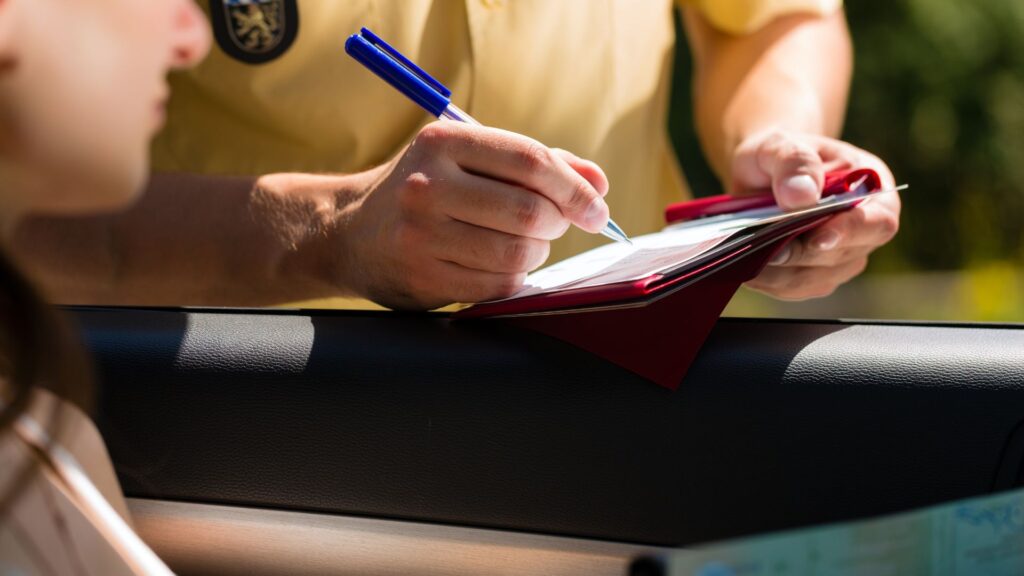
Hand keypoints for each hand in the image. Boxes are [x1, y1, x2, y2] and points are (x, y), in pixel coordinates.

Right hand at [339, 121, 609, 309]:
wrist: (349, 232)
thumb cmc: (429, 190)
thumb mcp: (469, 159)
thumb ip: (537, 164)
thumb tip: (599, 183)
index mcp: (443, 141)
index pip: (530, 160)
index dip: (574, 188)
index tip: (596, 208)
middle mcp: (427, 185)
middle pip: (529, 211)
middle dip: (557, 223)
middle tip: (554, 226)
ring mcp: (421, 235)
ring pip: (516, 253)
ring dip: (536, 253)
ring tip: (524, 244)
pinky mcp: (421, 278)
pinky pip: (496, 285)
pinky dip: (513, 277)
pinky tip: (500, 265)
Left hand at [731, 129, 900, 299]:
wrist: (760, 174)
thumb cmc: (778, 155)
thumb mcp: (780, 144)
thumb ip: (794, 162)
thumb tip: (801, 196)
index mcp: (873, 188)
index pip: (877, 220)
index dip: (850, 232)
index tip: (818, 238)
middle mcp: (865, 228)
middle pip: (845, 256)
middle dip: (803, 255)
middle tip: (768, 250)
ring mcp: (842, 256)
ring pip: (819, 279)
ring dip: (782, 274)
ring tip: (749, 261)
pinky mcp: (815, 274)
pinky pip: (797, 288)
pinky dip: (771, 283)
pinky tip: (748, 270)